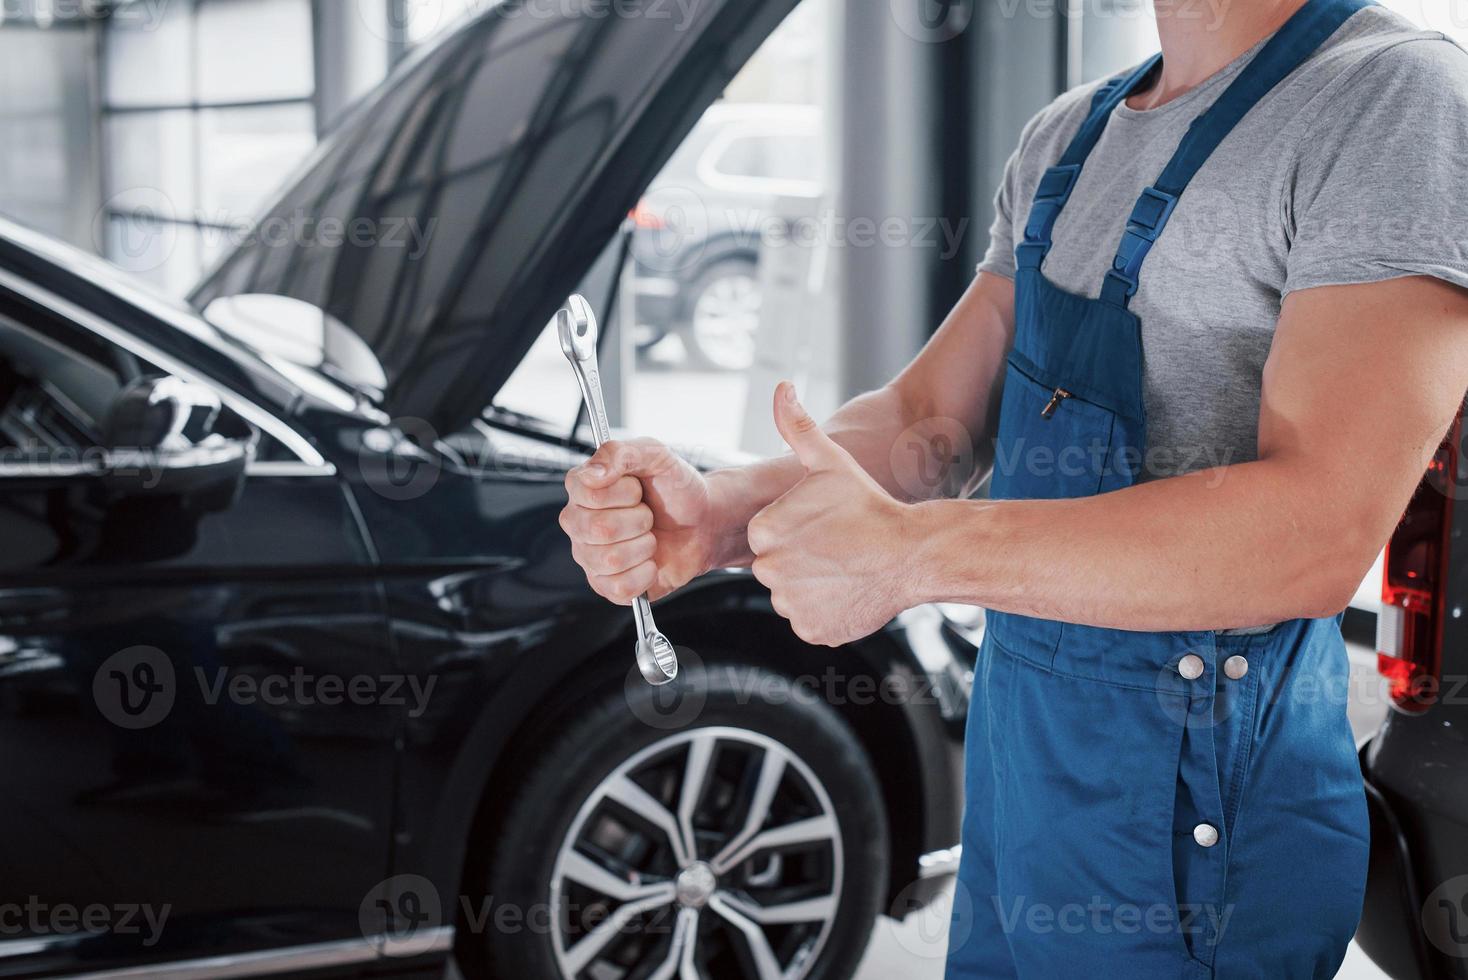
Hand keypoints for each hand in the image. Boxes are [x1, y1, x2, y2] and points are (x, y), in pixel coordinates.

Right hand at [561, 437, 723, 603]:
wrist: (703, 523)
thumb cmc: (675, 489)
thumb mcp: (656, 455)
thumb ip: (620, 452)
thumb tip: (594, 473)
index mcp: (583, 488)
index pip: (588, 492)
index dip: (624, 491)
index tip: (638, 488)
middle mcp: (579, 523)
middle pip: (598, 529)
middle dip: (639, 520)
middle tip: (648, 515)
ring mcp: (590, 556)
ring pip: (610, 560)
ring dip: (644, 546)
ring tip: (649, 536)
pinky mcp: (606, 585)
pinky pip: (620, 587)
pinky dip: (646, 574)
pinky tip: (649, 562)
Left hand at [749, 383, 913, 645]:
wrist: (914, 552)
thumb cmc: (871, 504)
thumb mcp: (831, 460)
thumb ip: (797, 427)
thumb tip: (782, 388)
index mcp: (764, 531)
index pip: (766, 537)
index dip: (795, 530)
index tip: (823, 525)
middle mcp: (769, 571)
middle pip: (775, 567)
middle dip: (801, 558)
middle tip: (836, 546)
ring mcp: (791, 605)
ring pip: (792, 595)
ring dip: (812, 585)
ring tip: (845, 566)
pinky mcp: (812, 631)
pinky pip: (810, 620)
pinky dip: (827, 611)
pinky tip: (849, 590)